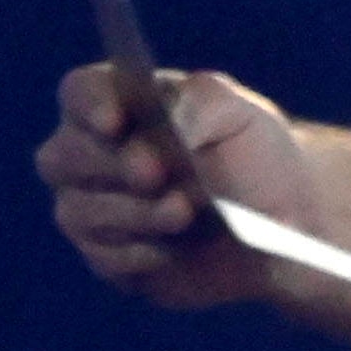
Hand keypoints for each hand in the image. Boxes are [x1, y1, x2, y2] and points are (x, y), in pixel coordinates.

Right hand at [37, 62, 317, 309]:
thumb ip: (203, 101)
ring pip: (79, 211)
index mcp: (118, 105)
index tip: (114, 122)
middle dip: (113, 165)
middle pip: (65, 155)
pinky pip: (103, 257)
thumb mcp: (243, 115)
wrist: (284, 223)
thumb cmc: (254, 157)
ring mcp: (90, 207)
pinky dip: (139, 253)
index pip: (80, 94)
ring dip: (135, 213)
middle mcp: (88, 154)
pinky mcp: (109, 256)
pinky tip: (173, 250)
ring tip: (184, 212)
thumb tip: (170, 116)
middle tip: (157, 174)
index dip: (91, 106)